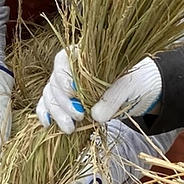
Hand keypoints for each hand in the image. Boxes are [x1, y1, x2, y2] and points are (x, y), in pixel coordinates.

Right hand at [36, 51, 162, 131]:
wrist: (137, 92)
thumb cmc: (132, 81)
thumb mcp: (128, 86)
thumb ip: (113, 98)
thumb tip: (95, 115)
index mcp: (82, 55)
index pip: (63, 60)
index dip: (64, 76)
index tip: (74, 92)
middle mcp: (68, 68)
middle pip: (54, 81)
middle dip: (63, 102)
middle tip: (79, 116)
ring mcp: (63, 85)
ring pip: (49, 95)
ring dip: (56, 113)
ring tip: (70, 129)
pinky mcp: (63, 101)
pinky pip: (47, 105)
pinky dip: (46, 114)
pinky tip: (48, 124)